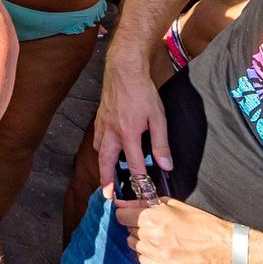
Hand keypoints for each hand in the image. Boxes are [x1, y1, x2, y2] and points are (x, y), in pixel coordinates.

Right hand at [95, 54, 170, 187]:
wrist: (123, 70)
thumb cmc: (143, 92)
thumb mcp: (159, 118)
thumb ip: (161, 143)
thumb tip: (166, 165)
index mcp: (128, 134)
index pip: (134, 164)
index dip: (139, 180)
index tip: (142, 193)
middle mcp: (112, 132)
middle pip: (106, 161)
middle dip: (106, 179)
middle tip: (106, 193)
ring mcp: (103, 124)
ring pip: (99, 149)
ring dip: (102, 163)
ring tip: (106, 173)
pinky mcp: (99, 117)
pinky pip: (97, 138)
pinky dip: (100, 148)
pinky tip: (106, 148)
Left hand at [113, 197, 233, 263]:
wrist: (225, 247)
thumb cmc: (203, 224)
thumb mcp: (176, 205)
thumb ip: (147, 203)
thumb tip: (124, 202)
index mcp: (154, 217)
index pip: (121, 215)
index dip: (125, 214)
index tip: (129, 214)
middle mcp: (152, 235)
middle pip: (128, 230)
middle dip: (136, 227)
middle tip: (153, 227)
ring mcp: (158, 254)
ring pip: (135, 246)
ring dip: (142, 241)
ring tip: (159, 239)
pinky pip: (143, 261)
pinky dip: (148, 256)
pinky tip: (161, 251)